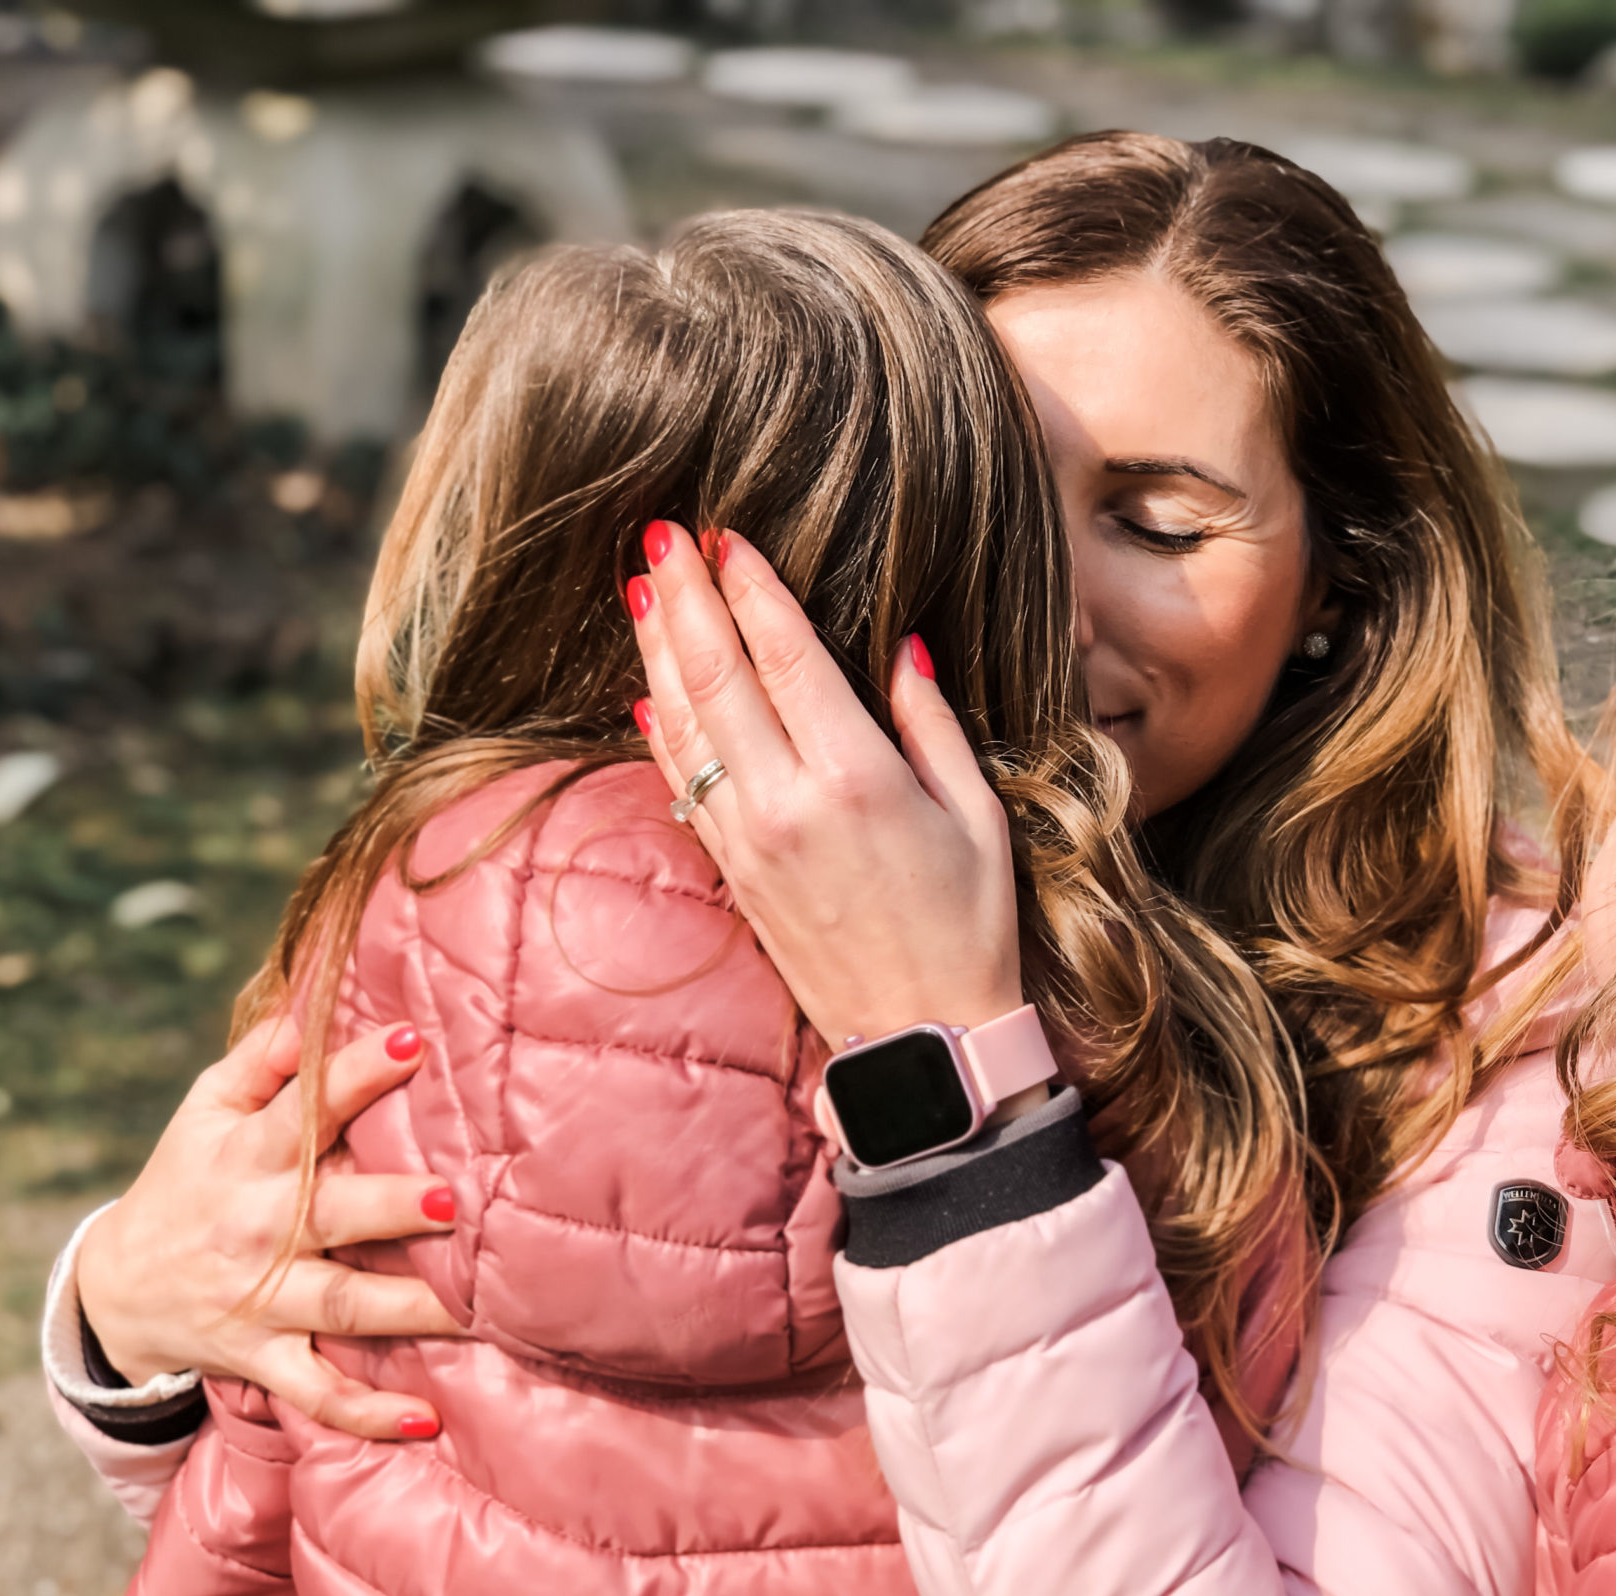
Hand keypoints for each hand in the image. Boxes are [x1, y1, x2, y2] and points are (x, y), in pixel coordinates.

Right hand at [76, 1015, 464, 1438]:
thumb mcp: (205, 1111)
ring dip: (406, 1312)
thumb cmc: (186, 1180)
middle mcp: (259, 1229)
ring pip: (340, 1308)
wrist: (118, 1290)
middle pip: (331, 1215)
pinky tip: (423, 1420)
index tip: (410, 1041)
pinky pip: (317, 1390)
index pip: (303, 1109)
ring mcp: (262, 1299)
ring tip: (473, 1311)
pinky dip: (364, 1412)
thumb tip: (310, 999)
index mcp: (248, 1158)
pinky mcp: (263, 1358)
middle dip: (391, 1207)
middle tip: (454, 1198)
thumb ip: (261, 1058)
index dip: (353, 1073)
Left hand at [628, 522, 1025, 1049]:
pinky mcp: (733, 874)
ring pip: (686, 722)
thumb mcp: (975, 815)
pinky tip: (647, 688)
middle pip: (717, 674)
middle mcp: (787, 803)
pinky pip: (683, 784)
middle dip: (684, 596)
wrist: (923, 1043)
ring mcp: (750, 840)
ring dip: (657, 649)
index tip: (724, 535)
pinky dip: (662, 729)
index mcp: (856, 777)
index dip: (749, 588)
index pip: (784, 655)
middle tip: (660, 532)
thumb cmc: (970, 928)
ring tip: (640, 587)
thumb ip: (929, 724)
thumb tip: (897, 647)